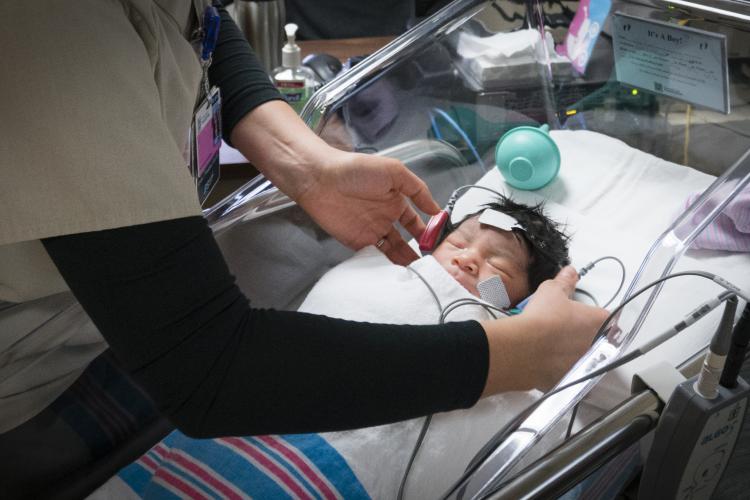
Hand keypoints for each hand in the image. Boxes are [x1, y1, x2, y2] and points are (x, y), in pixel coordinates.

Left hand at [229, 101, 439, 264]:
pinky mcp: (357, 242)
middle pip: (407, 241)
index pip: (418, 223)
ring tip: (419, 274)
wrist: (321, 179)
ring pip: (393, 252)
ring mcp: (372, 231)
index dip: (429, 233)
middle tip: (432, 266)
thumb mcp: (395, 172)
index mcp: (397, 201)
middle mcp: (386, 218)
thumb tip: (437, 209)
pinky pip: (376, 256)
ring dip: (405, 262)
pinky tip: (398, 271)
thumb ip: (418, 190)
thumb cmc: (358, 170)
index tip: (440, 244)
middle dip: (419, 254)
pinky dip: (387, 265)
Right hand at [481, 266, 608, 394]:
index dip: (594, 315)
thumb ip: (565, 281)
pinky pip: (570, 373)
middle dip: (586, 335)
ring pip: (585, 358)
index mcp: (599, 321)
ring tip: (554, 347)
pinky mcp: (571, 380)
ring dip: (574, 353)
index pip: (607, 317)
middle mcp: (598, 345)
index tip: (580, 315)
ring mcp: (586, 365)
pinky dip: (561, 369)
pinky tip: (546, 362)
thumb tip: (571, 271)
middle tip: (566, 330)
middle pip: (599, 339)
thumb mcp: (551, 291)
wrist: (525, 349)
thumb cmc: (543, 316)